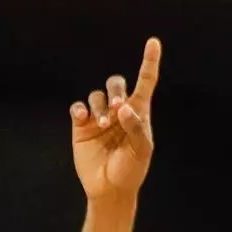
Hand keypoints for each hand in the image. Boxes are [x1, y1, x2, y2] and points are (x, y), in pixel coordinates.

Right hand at [71, 37, 161, 200]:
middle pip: (116, 84)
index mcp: (139, 114)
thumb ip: (135, 128)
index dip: (149, 62)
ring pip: (97, 95)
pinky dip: (80, 108)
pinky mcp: (81, 126)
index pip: (146, 83)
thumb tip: (123, 107)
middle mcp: (119, 112)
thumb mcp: (141, 151)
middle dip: (116, 91)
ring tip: (103, 125)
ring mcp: (100, 117)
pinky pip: (78, 107)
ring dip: (100, 106)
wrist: (109, 189)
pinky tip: (83, 118)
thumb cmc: (131, 170)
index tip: (153, 42)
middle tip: (118, 108)